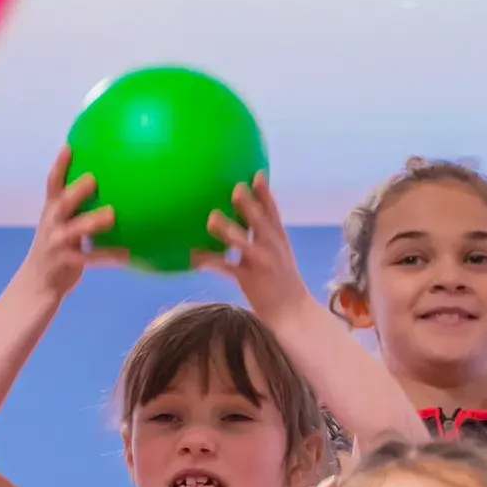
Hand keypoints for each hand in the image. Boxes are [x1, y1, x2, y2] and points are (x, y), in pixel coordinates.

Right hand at [20, 147, 120, 299]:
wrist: (36, 285)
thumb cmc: (55, 251)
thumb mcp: (60, 227)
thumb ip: (77, 211)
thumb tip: (106, 195)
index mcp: (50, 211)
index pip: (53, 183)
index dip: (60, 164)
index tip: (70, 145)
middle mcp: (51, 224)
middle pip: (61, 202)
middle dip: (75, 190)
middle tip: (93, 179)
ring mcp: (56, 244)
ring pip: (75, 230)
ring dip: (93, 221)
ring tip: (112, 215)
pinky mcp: (66, 263)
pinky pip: (90, 259)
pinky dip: (109, 256)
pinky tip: (127, 254)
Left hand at [197, 174, 315, 325]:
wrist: (292, 312)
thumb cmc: (281, 281)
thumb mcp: (279, 253)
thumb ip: (266, 233)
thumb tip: (251, 215)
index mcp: (278, 238)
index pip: (273, 212)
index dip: (265, 192)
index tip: (257, 174)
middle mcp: (272, 247)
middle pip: (260, 221)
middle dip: (249, 205)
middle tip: (236, 188)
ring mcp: (261, 263)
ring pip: (243, 243)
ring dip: (227, 230)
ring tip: (212, 219)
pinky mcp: (249, 280)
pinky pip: (226, 268)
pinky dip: (209, 261)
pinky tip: (194, 256)